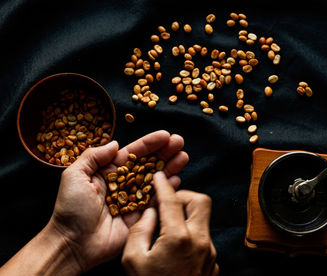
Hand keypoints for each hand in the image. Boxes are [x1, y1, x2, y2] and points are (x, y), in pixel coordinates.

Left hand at [49, 130, 188, 272]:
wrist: (73, 242)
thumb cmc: (70, 208)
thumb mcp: (74, 175)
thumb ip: (93, 156)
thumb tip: (115, 143)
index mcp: (108, 171)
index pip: (133, 153)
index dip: (149, 144)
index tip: (165, 135)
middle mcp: (124, 183)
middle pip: (148, 164)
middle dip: (165, 152)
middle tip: (179, 142)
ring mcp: (134, 199)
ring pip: (156, 180)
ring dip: (170, 167)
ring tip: (183, 156)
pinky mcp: (140, 215)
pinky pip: (156, 200)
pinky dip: (168, 190)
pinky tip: (177, 179)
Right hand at [122, 171, 218, 275]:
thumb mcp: (133, 260)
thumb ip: (140, 230)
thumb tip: (150, 212)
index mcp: (178, 237)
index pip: (172, 200)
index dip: (163, 185)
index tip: (158, 177)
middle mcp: (200, 241)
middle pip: (201, 201)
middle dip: (184, 196)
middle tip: (168, 204)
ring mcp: (210, 253)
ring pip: (203, 220)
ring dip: (187, 215)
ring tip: (169, 225)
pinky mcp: (212, 263)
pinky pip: (204, 238)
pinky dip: (191, 234)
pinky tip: (176, 246)